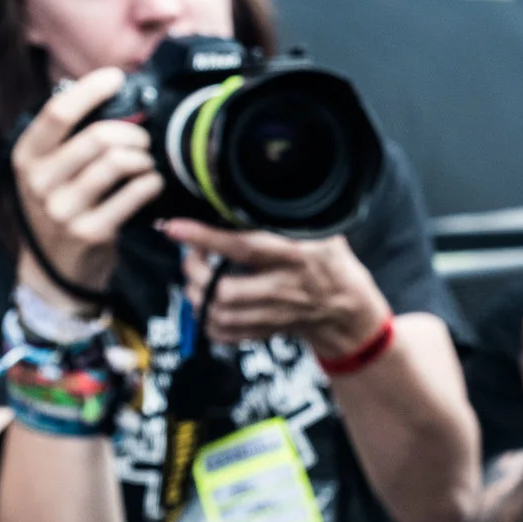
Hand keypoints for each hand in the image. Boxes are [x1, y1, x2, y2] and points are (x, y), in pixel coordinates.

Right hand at [12, 68, 163, 305]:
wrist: (56, 268)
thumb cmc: (61, 207)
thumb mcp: (49, 171)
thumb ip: (70, 138)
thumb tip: (109, 94)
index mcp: (26, 156)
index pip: (57, 112)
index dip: (91, 89)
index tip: (117, 77)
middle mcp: (39, 181)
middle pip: (98, 137)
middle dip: (132, 132)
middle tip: (142, 139)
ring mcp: (64, 209)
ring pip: (118, 163)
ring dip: (144, 158)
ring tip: (145, 163)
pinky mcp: (92, 231)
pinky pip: (134, 193)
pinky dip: (151, 183)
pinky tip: (151, 183)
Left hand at [164, 220, 389, 359]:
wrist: (347, 308)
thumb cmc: (329, 261)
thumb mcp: (320, 231)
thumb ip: (286, 215)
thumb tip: (248, 187)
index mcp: (295, 257)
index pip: (244, 248)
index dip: (206, 238)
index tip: (175, 228)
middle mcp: (283, 289)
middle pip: (224, 290)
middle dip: (195, 272)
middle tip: (190, 256)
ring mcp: (273, 315)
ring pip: (220, 314)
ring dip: (196, 296)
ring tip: (195, 278)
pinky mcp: (265, 331)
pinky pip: (224, 334)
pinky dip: (206, 320)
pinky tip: (206, 303)